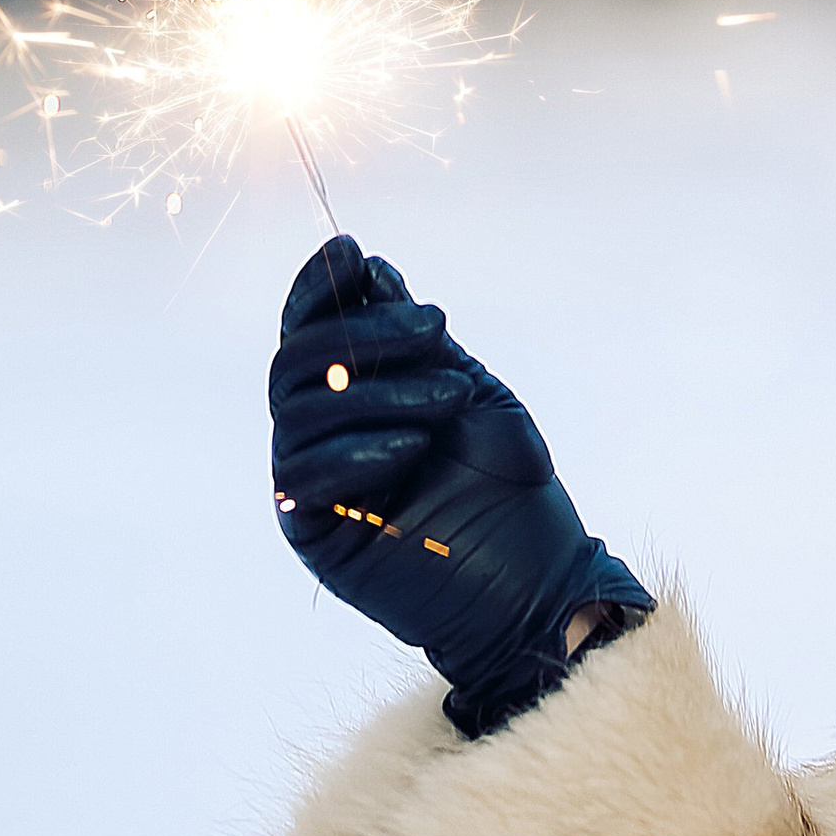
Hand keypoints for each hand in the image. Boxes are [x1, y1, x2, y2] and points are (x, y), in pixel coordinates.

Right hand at [269, 235, 650, 738]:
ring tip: (451, 398)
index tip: (347, 250)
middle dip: (365, 332)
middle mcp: (324, 434)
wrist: (538, 586)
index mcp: (357, 394)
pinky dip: (357, 453)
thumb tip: (369, 269)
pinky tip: (412, 448)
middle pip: (298, 362)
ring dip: (377, 391)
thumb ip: (419, 343)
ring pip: (300, 413)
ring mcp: (315, 483)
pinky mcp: (315, 534)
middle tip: (436, 327)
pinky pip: (305, 480)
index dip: (319, 287)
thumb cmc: (511, 490)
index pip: (314, 328)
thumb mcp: (473, 395)